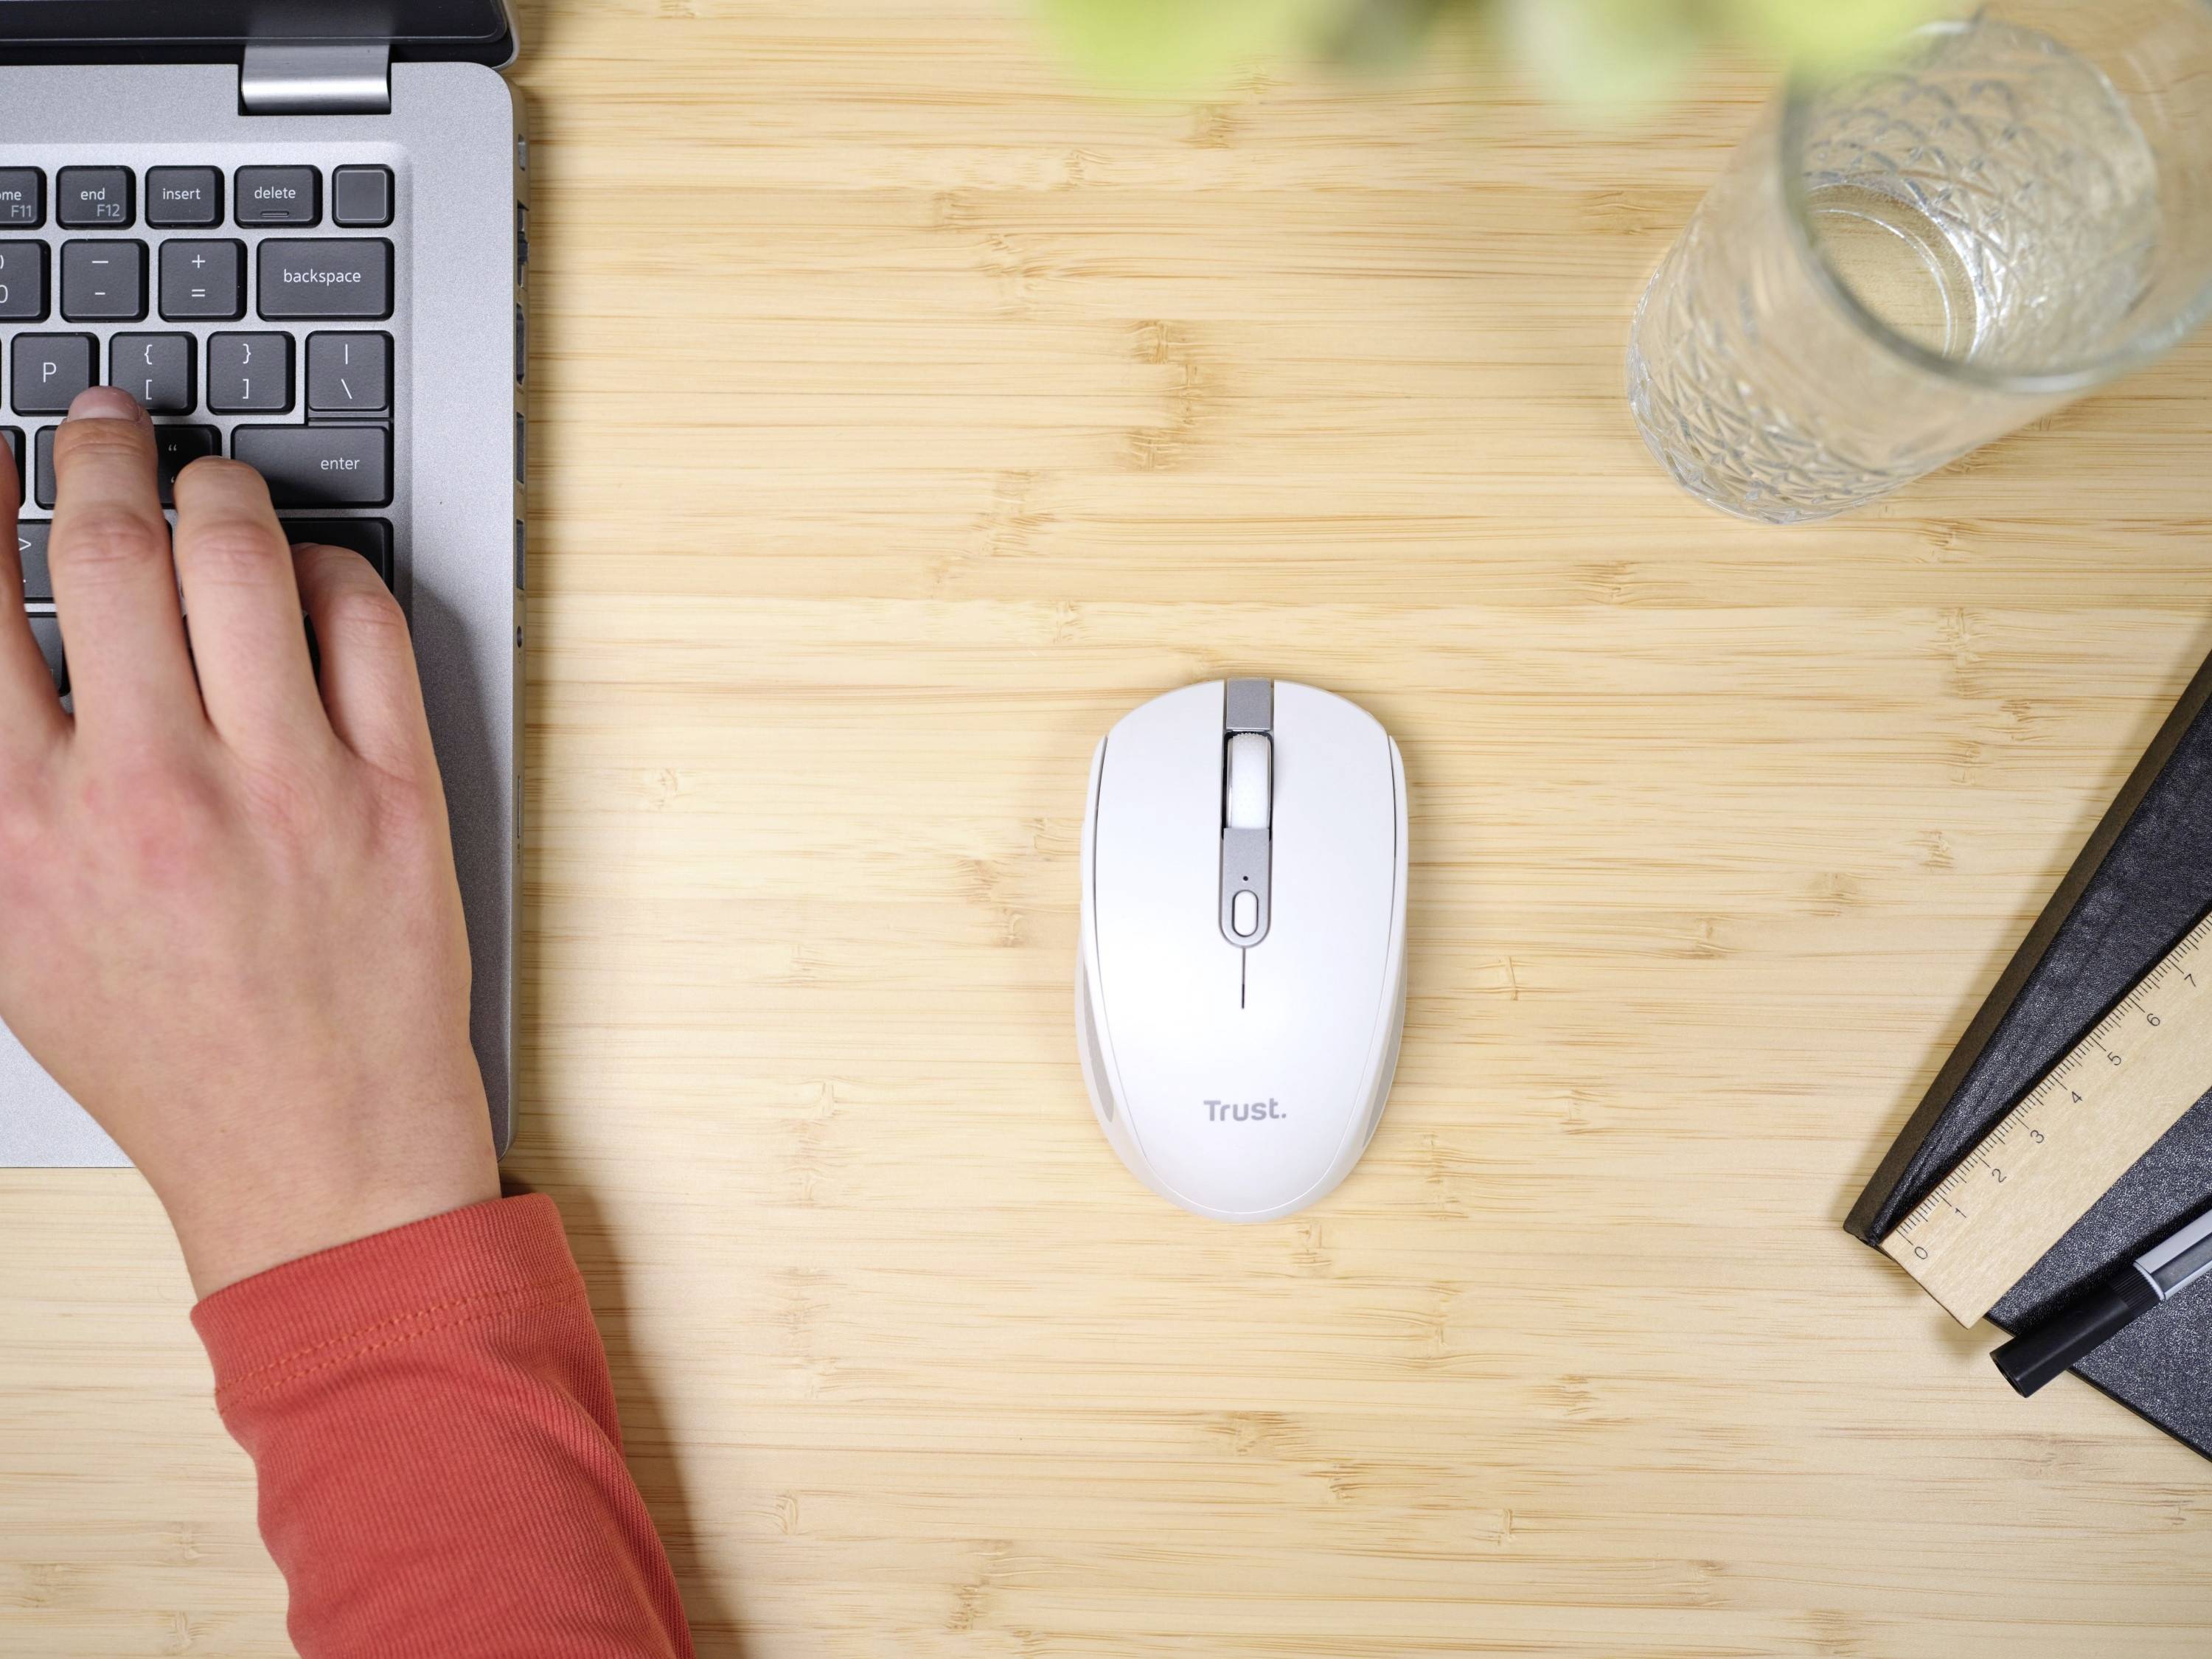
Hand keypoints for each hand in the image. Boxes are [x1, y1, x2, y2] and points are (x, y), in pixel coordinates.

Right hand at [0, 388, 497, 1295]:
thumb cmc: (164, 1054)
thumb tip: (0, 646)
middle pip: (111, 549)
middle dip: (99, 453)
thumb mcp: (19, 932)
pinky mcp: (395, 792)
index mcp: (23, 829)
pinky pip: (363, 621)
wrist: (313, 1152)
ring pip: (241, 558)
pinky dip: (330, 567)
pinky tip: (308, 569)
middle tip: (103, 420)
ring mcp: (284, 786)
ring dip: (218, 487)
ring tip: (206, 477)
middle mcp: (148, 792)